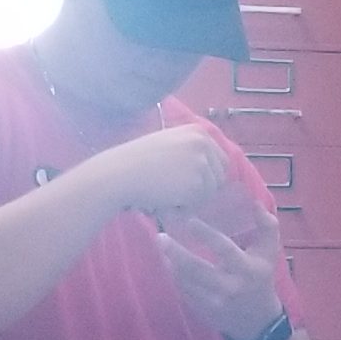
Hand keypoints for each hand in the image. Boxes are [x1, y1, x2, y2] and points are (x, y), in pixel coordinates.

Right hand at [79, 121, 232, 222]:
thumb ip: (191, 152)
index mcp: (198, 131)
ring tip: (165, 193)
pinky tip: (164, 200)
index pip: (221, 161)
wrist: (120, 173)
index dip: (206, 177)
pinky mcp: (197, 183)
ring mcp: (202, 162)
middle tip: (173, 190)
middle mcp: (204, 143)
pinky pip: (197, 204)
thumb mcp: (168, 144)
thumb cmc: (137, 161)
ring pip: (208, 193)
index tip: (187, 183)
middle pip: (219, 178)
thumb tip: (217, 174)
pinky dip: (182, 208)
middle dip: (200, 190)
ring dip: (189, 200)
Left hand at [157, 179, 287, 339]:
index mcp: (247, 269)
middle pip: (197, 269)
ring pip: (186, 281)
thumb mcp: (269, 252)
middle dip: (176, 253)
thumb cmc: (261, 278)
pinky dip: (174, 277)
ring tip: (160, 246)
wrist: (257, 321)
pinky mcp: (203, 310)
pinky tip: (167, 263)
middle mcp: (229, 286)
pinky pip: (184, 291)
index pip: (224, 250)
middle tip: (160, 237)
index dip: (206, 235)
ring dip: (171, 264)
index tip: (190, 221)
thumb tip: (255, 203)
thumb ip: (267, 227)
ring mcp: (214, 301)